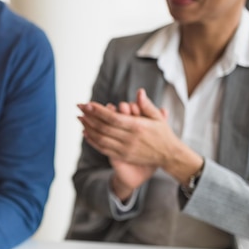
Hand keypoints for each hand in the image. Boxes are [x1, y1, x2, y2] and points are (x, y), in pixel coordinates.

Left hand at [79, 89, 200, 182]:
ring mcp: (125, 149)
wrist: (169, 155)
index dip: (97, 111)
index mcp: (137, 127)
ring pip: (101, 139)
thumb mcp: (158, 118)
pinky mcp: (123, 156)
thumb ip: (146, 105)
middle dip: (89, 116)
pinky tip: (85, 133)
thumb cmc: (163, 133)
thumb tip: (139, 91)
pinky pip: (103, 149)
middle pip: (103, 127)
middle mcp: (129, 139)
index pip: (112, 117)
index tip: (86, 104)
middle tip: (79, 107)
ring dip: (88, 128)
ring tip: (80, 118)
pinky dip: (92, 141)